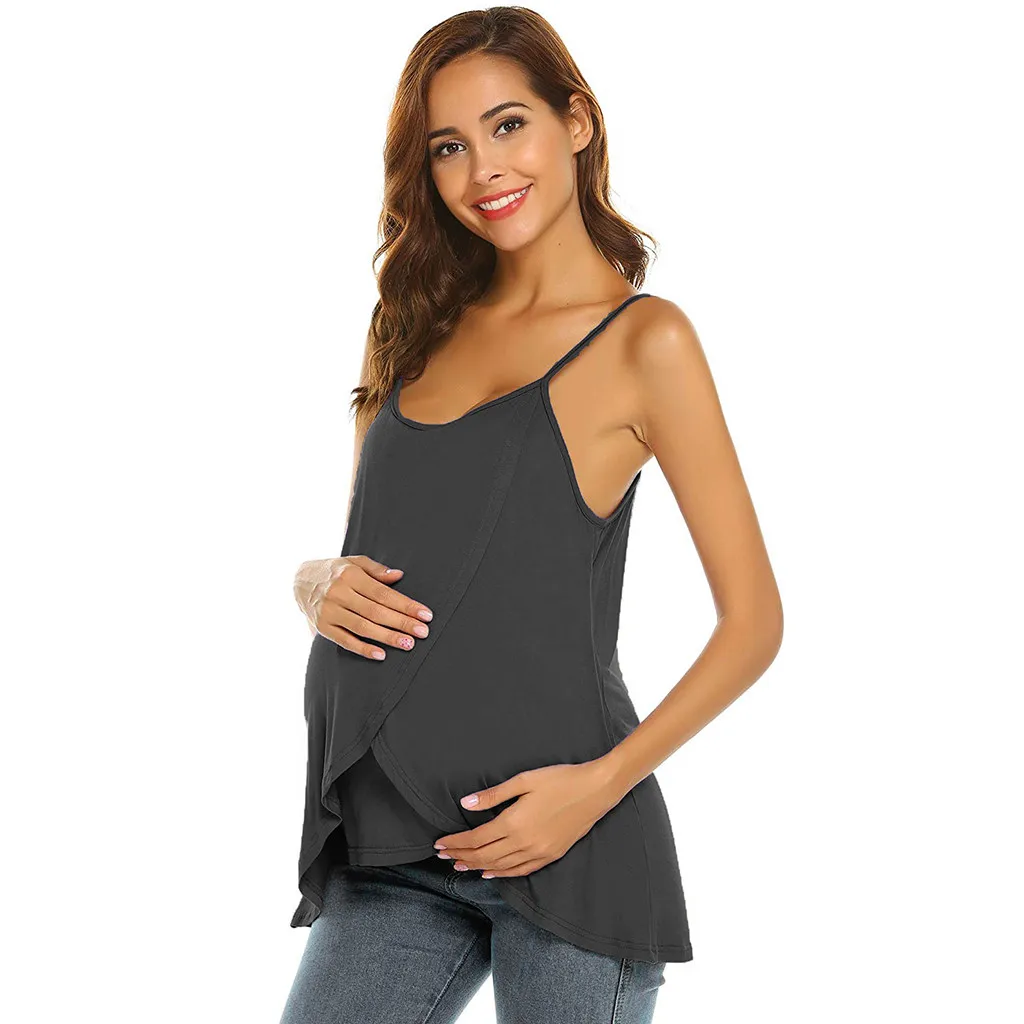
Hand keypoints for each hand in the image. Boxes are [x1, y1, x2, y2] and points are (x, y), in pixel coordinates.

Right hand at [293, 555, 433, 659]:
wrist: (299, 581)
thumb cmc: (335, 571)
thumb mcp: (354, 562)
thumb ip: (377, 569)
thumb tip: (399, 576)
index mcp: (350, 575)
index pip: (383, 593)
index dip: (405, 605)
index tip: (425, 614)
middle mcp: (338, 593)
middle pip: (376, 611)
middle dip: (401, 623)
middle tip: (423, 632)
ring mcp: (329, 612)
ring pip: (362, 627)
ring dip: (387, 637)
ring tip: (408, 644)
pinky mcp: (323, 628)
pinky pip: (345, 641)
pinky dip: (363, 649)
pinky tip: (381, 655)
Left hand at [432, 760, 623, 877]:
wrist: (596, 790)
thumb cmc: (560, 779)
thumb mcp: (524, 780)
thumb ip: (493, 795)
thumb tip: (465, 803)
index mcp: (514, 823)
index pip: (476, 839)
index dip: (455, 842)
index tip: (439, 844)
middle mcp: (524, 843)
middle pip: (484, 856)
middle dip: (461, 856)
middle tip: (442, 856)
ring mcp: (538, 852)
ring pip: (500, 867)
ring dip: (477, 867)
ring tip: (460, 865)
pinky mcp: (550, 855)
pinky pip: (520, 871)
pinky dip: (502, 875)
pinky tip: (490, 874)